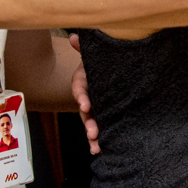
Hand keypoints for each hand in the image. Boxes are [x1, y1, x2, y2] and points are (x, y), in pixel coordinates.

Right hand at [68, 35, 99, 154]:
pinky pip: (100, 129)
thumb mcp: (95, 54)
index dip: (82, 97)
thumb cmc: (101, 61)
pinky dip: (99, 140)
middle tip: (93, 133)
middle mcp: (87, 96)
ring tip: (97, 146)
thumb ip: (85, 48)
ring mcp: (95, 108)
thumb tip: (74, 37)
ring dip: (92, 136)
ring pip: (91, 123)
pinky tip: (100, 150)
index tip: (86, 105)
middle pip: (85, 111)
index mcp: (84, 81)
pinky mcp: (103, 116)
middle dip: (88, 123)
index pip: (80, 89)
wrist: (112, 69)